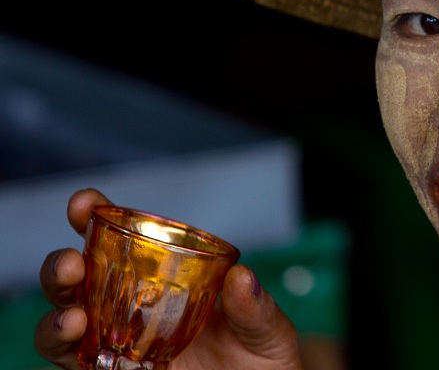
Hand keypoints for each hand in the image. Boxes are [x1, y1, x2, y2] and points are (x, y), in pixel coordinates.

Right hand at [34, 189, 303, 369]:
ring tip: (73, 320)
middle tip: (71, 265)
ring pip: (64, 332)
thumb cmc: (261, 355)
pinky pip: (81, 369)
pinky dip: (71, 358)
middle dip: (60, 267)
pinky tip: (84, 355)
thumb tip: (241, 277)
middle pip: (75, 283)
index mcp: (162, 278)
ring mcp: (117, 349)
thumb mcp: (267, 328)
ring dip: (55, 321)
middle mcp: (128, 310)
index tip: (86, 202)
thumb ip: (255, 307)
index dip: (93, 217)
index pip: (118, 239)